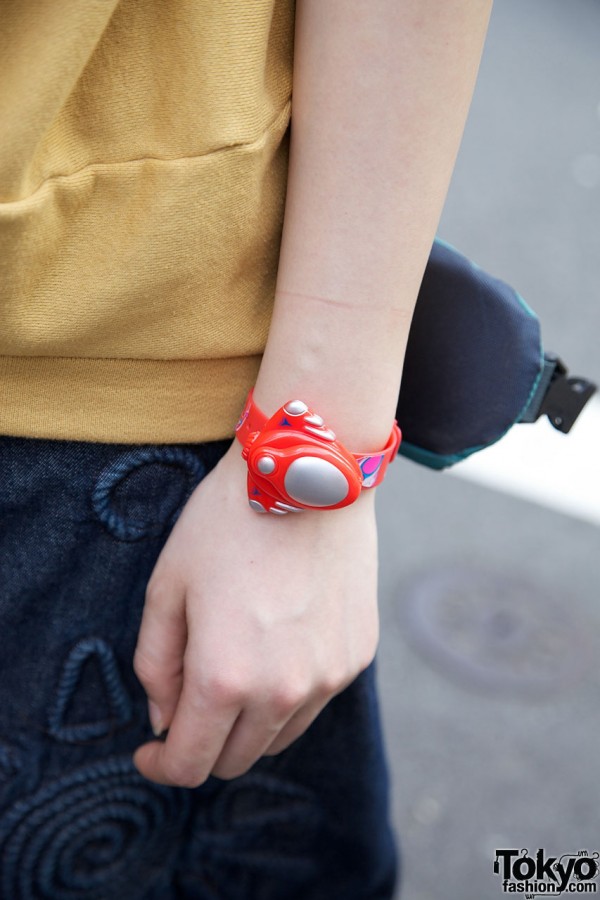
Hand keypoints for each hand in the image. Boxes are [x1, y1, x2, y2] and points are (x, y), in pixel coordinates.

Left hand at [132, 442, 379, 786]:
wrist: (310, 473)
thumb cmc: (228, 521)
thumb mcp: (167, 585)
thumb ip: (156, 663)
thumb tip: (165, 717)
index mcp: (224, 677)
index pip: (190, 764)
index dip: (162, 765)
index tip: (150, 750)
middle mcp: (283, 690)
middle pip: (236, 760)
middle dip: (202, 745)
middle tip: (187, 706)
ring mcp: (329, 676)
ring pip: (278, 736)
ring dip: (247, 723)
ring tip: (234, 668)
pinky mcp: (357, 655)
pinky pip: (314, 699)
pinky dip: (287, 692)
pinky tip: (276, 643)